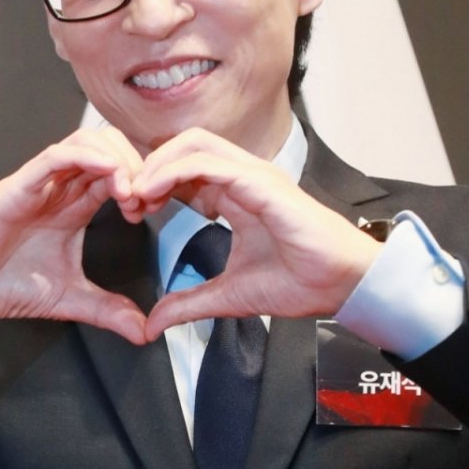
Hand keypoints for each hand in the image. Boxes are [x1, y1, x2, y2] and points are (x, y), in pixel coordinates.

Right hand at [0, 126, 147, 344]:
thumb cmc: (2, 282)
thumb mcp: (69, 300)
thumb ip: (108, 311)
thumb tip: (143, 332)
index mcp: (73, 206)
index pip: (118, 174)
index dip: (143, 183)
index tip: (152, 209)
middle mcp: (59, 188)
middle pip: (109, 147)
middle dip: (137, 166)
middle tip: (144, 200)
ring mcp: (39, 184)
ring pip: (86, 143)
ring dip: (116, 159)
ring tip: (128, 192)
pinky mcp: (18, 186)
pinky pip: (55, 156)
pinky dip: (86, 158)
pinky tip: (108, 174)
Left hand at [135, 130, 377, 340]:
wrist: (340, 284)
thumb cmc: (301, 282)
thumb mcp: (228, 296)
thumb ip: (188, 304)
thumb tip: (153, 324)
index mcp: (237, 196)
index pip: (186, 171)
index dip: (154, 185)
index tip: (133, 212)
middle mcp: (244, 178)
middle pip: (183, 146)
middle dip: (149, 167)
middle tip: (128, 201)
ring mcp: (253, 175)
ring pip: (192, 144)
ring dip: (157, 164)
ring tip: (137, 195)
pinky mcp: (260, 181)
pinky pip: (208, 161)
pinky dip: (174, 170)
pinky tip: (155, 192)